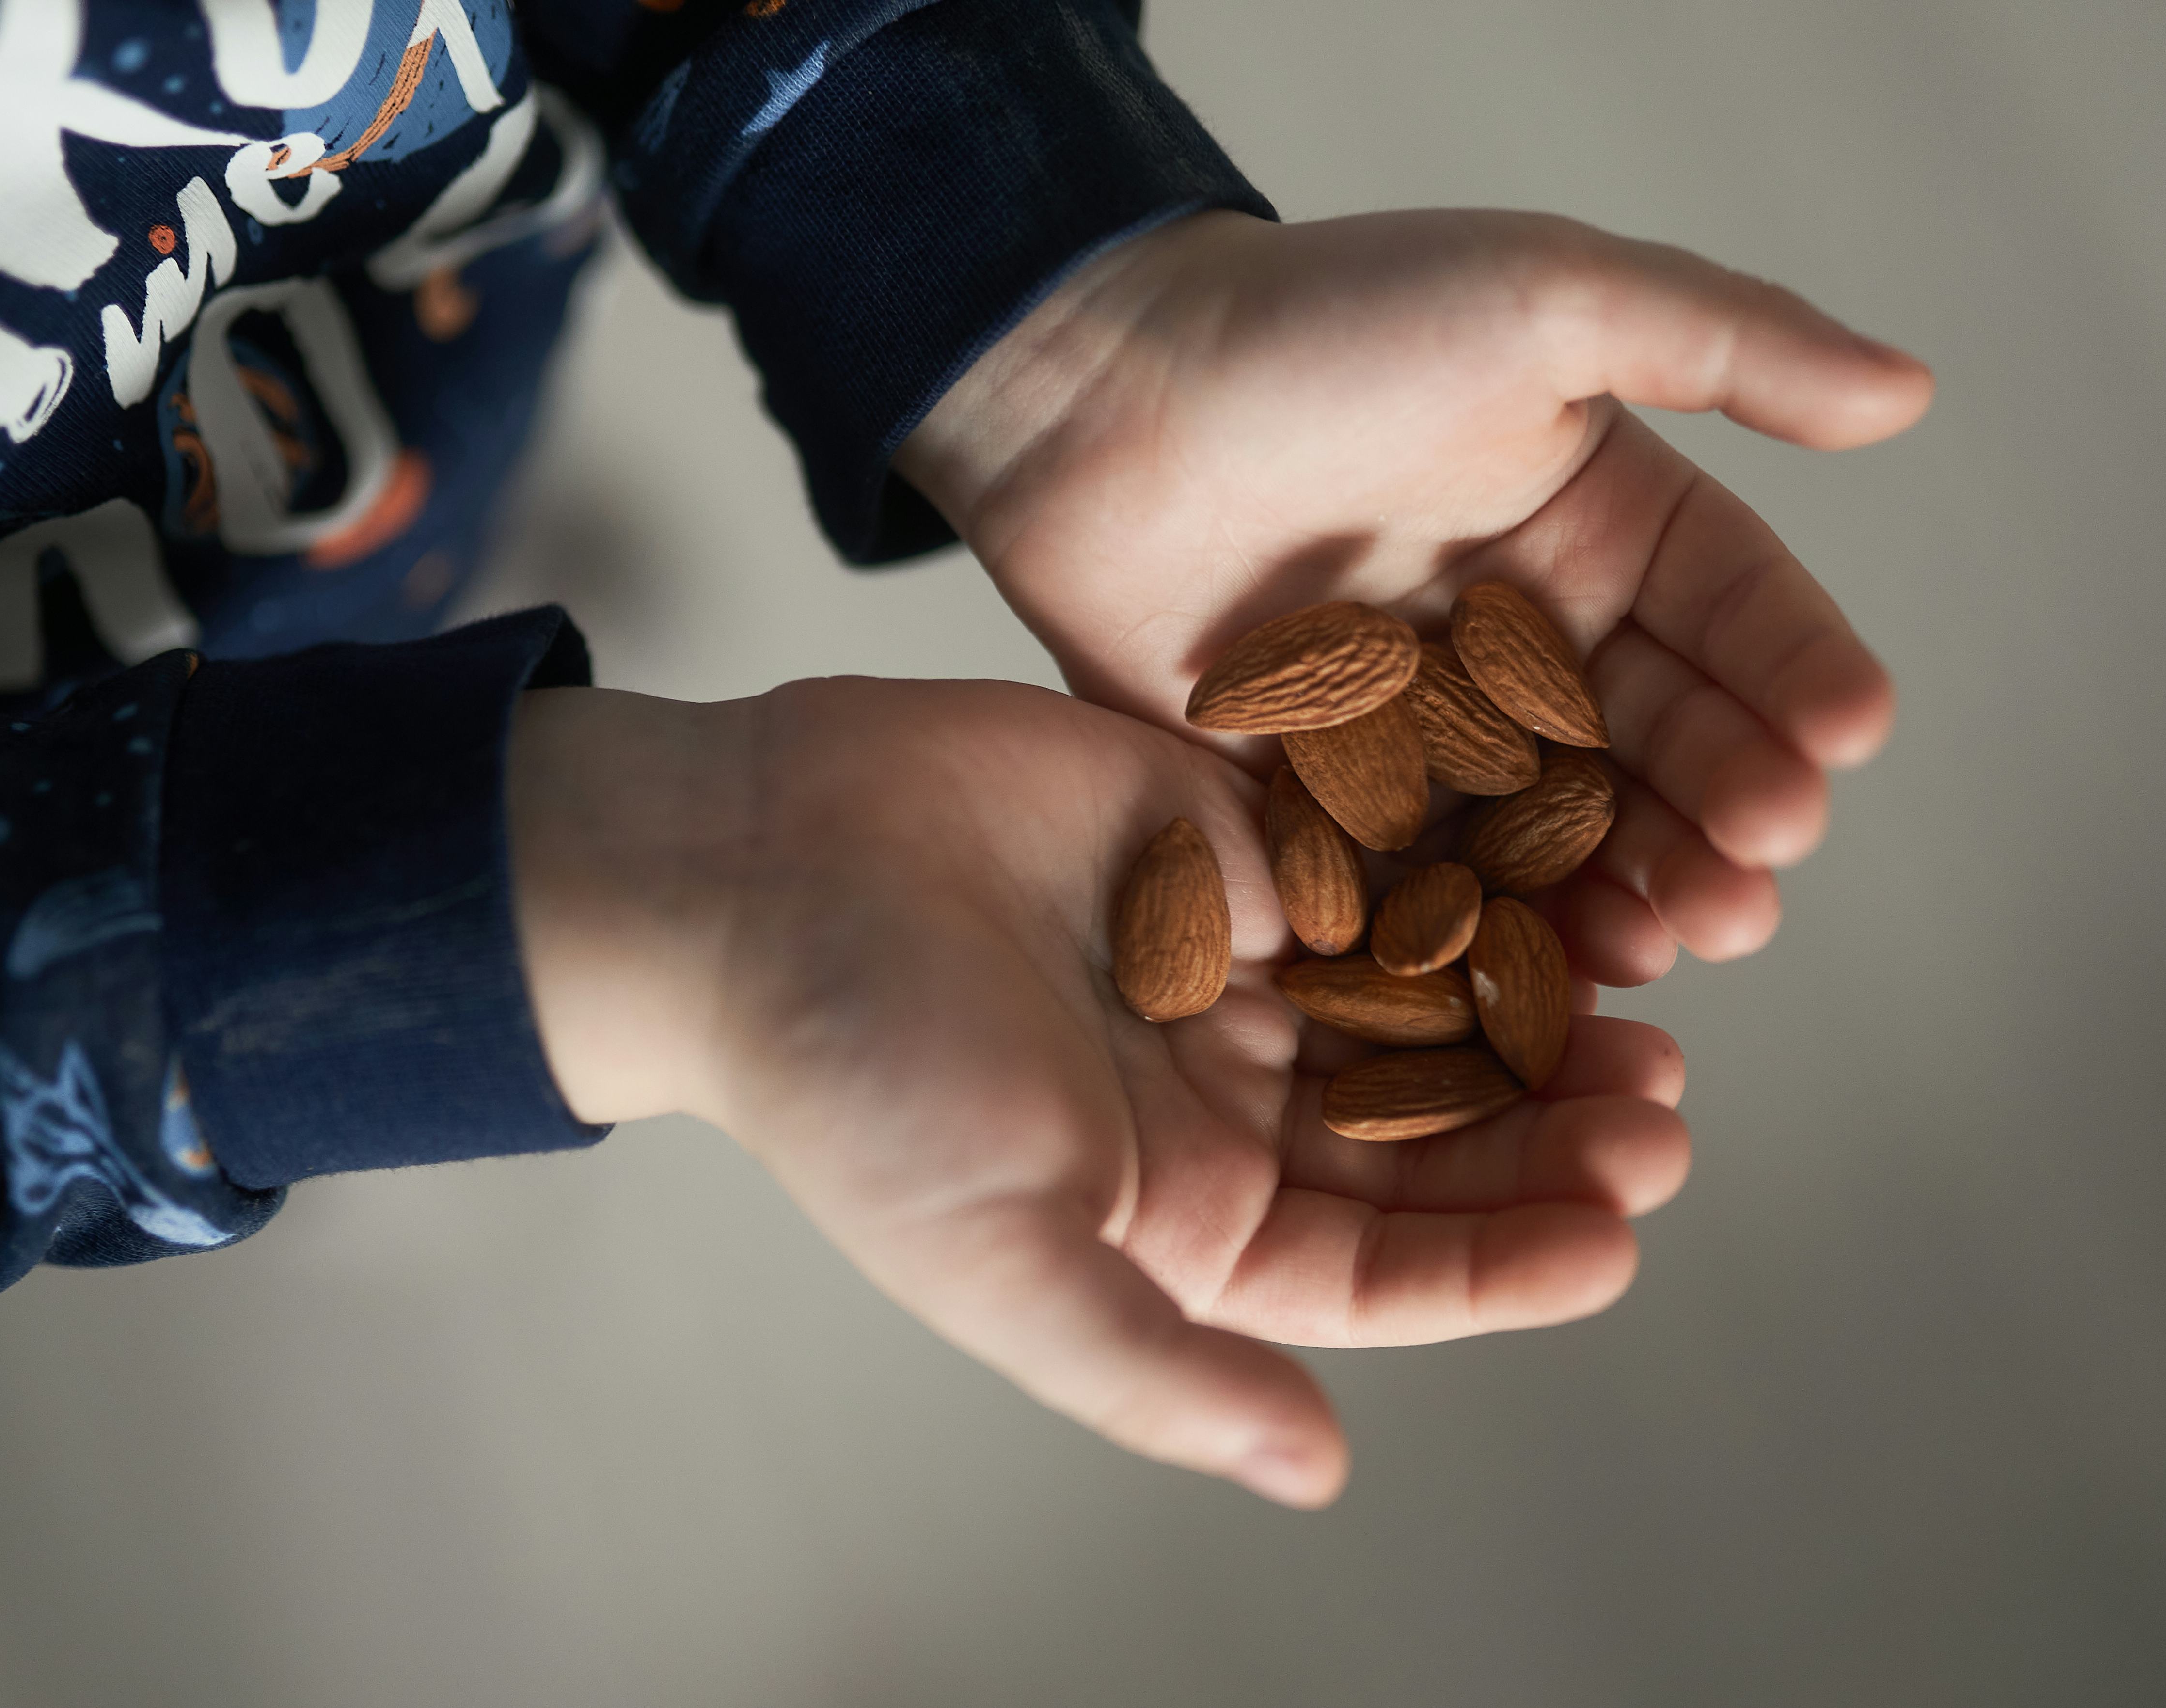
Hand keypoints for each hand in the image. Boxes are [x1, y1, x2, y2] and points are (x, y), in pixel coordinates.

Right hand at [508, 679, 1689, 1504]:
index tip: (1612, 1231)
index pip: (1381, 1265)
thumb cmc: (848, 1077)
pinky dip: (1463, 873)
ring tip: (1640, 999)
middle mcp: (1220, 1098)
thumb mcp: (998, 1254)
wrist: (749, 869)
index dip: (1503, 1258)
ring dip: (1535, 1005)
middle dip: (1548, 1131)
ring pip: (1428, 999)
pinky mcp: (1219, 837)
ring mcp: (1228, 963)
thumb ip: (1156, 1363)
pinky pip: (1374, 862)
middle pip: (1431, 1133)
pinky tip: (1551, 871)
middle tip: (1655, 1109)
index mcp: (1180, 1216)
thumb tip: (1314, 1472)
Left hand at [898, 210, 1934, 982]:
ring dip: (1620, 885)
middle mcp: (1522, 630)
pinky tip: (1524, 972)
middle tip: (1760, 871)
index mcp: (1595, 520)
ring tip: (1678, 937)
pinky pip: (1415, 871)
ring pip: (1549, 826)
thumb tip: (1910, 392)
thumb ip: (1727, 342)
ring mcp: (1421, 719)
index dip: (1792, 674)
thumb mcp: (1545, 292)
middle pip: (1652, 740)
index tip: (1843, 739)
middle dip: (1719, 809)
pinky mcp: (1317, 787)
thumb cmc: (1319, 321)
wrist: (1100, 393)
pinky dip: (1473, 923)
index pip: (1730, 610)